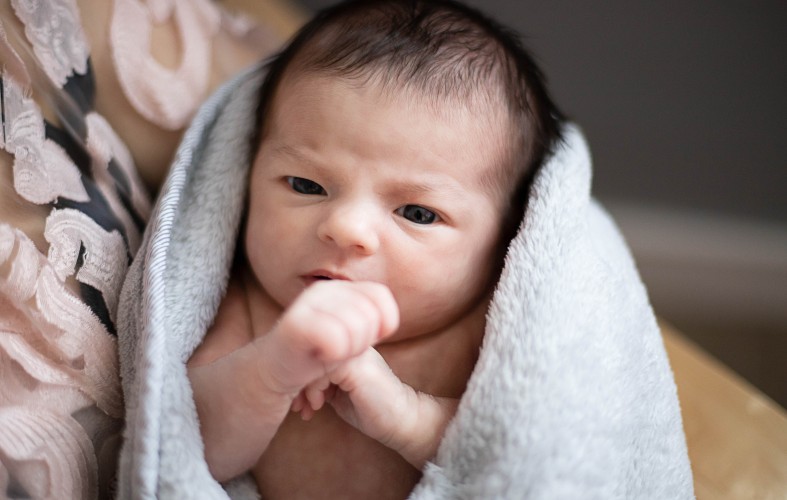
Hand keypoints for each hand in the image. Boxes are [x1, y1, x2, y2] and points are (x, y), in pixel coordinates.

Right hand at [254, 280, 399, 397]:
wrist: (271, 374)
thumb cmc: (314, 356)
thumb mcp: (349, 335)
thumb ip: (370, 321)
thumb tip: (390, 320)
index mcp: (339, 287)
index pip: (381, 296)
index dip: (381, 325)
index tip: (361, 343)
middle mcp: (323, 289)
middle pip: (370, 314)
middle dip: (362, 343)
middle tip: (339, 354)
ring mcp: (307, 304)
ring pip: (356, 326)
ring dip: (347, 352)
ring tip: (328, 357)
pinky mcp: (294, 325)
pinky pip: (334, 337)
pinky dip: (335, 354)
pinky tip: (321, 359)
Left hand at [293, 348, 459, 467]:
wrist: (400, 419)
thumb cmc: (369, 406)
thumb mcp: (336, 388)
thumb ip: (320, 376)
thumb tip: (289, 378)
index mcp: (346, 343)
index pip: (312, 347)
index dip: (299, 373)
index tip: (298, 400)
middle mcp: (350, 341)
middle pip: (308, 351)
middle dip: (296, 381)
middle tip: (298, 406)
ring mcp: (355, 349)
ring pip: (311, 359)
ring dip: (304, 387)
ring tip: (309, 408)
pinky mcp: (356, 364)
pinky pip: (322, 369)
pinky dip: (314, 390)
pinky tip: (318, 406)